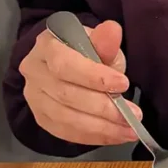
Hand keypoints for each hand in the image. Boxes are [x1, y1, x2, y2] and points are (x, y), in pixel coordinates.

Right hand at [19, 20, 140, 145]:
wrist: (70, 64)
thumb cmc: (87, 51)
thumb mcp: (99, 42)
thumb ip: (104, 42)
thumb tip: (112, 30)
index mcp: (46, 46)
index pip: (65, 64)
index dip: (94, 77)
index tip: (123, 84)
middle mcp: (34, 71)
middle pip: (66, 95)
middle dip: (103, 108)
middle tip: (133, 115)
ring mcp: (34, 97)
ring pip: (65, 118)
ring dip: (101, 128)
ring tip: (129, 131)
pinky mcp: (41, 118)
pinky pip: (65, 132)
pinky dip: (92, 136)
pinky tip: (114, 136)